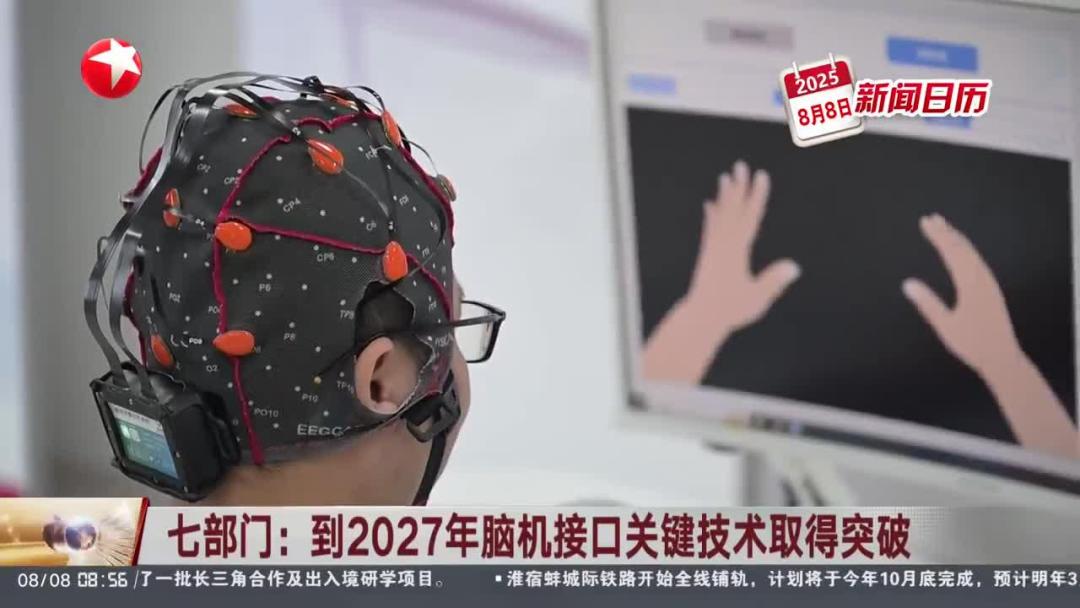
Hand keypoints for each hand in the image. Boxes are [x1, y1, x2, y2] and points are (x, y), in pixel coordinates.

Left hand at [686, 160, 799, 332]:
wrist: (700, 317)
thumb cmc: (730, 310)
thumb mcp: (756, 297)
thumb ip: (773, 281)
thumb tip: (794, 267)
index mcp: (736, 250)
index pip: (750, 217)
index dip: (757, 195)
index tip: (761, 176)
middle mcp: (722, 244)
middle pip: (733, 209)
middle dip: (739, 187)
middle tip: (740, 165)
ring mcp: (712, 248)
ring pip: (720, 215)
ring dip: (724, 196)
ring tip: (725, 177)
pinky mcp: (707, 255)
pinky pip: (710, 228)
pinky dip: (712, 215)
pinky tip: (710, 205)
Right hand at [902, 214, 1021, 375]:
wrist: (1002, 356)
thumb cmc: (972, 344)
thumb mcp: (945, 326)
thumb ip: (928, 303)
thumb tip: (907, 283)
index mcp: (971, 285)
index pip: (952, 253)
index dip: (938, 236)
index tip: (925, 222)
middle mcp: (982, 279)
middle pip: (963, 249)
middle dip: (947, 232)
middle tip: (932, 218)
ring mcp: (989, 283)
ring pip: (972, 254)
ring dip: (957, 239)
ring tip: (944, 229)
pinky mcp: (991, 290)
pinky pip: (977, 262)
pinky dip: (966, 251)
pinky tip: (962, 252)